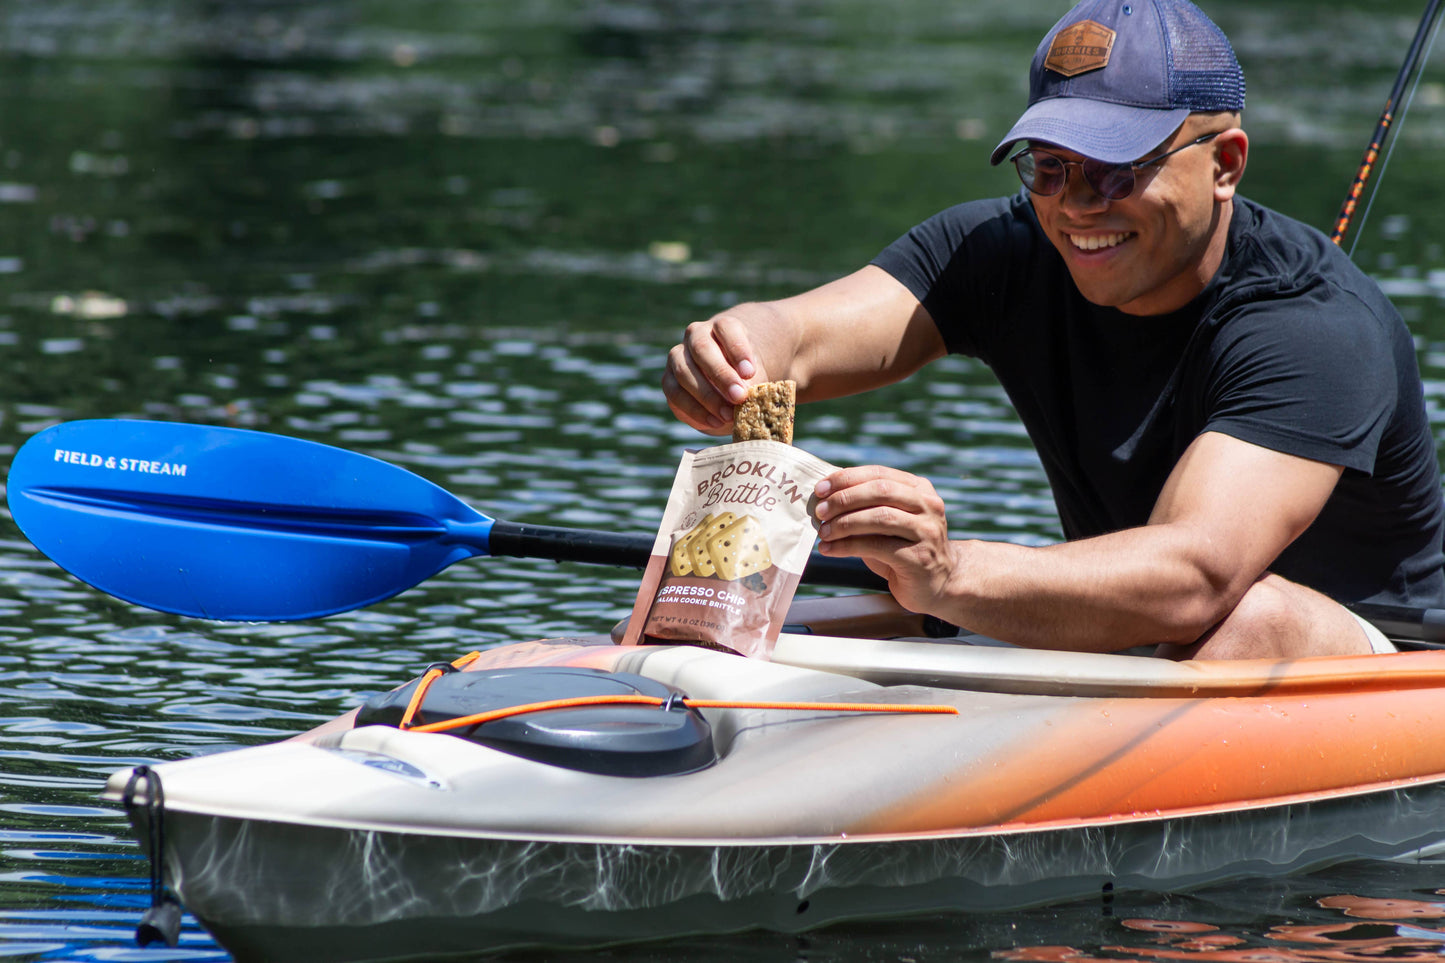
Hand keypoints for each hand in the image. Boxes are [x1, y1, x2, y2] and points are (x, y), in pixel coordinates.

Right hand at [662, 314, 765, 434]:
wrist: (727, 386)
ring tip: (728, 415)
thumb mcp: (756, 377)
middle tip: (739, 396)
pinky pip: (675, 394)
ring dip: (707, 396)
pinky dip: (695, 410)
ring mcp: (678, 357)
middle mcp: (696, 336)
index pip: (726, 328)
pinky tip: (715, 422)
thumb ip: (753, 384)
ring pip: (684, 371)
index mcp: (721, 327)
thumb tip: (749, 398)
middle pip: (702, 348)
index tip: (750, 372)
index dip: (737, 349)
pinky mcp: (669, 380)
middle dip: (721, 375)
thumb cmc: (746, 377)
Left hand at [813, 465, 958, 614]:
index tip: (820, 488)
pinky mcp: (919, 557)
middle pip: (880, 491)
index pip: (879, 474)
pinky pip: (877, 546)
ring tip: (823, 532)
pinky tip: (830, 549)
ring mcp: (927, 531)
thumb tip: (825, 494)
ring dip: (844, 523)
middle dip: (844, 499)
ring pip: (880, 517)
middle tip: (819, 510)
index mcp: (919, 489)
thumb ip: (866, 505)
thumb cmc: (902, 548)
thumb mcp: (887, 520)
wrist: (936, 583)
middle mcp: (928, 506)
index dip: (847, 478)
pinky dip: (848, 546)